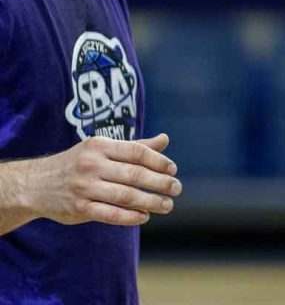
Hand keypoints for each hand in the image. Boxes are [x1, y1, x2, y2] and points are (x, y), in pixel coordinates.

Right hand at [19, 133, 181, 226]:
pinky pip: (110, 214)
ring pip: (125, 196)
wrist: (35, 183)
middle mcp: (92, 165)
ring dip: (150, 202)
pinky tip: (144, 216)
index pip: (137, 152)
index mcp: (100, 146)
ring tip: (167, 205)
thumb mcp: (102, 148)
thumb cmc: (78, 163)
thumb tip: (165, 139)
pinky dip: (130, 217)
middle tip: (177, 189)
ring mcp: (84, 187)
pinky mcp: (78, 208)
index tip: (173, 170)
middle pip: (135, 175)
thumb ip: (134, 147)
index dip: (159, 161)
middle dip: (160, 183)